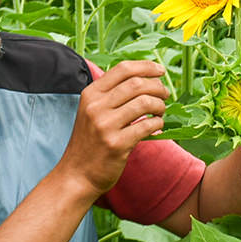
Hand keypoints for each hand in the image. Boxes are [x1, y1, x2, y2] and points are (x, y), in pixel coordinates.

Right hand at [59, 60, 167, 198]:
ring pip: (145, 102)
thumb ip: (111, 94)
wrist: (76, 175)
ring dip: (160, 106)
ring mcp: (105, 125)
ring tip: (160, 112)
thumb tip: (145, 78)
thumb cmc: (89, 142)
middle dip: (157, 87)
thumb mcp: (91, 111)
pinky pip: (147, 125)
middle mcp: (96, 106)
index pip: (123, 69)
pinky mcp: (116, 144)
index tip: (160, 71)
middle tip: (164, 96)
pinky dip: (158, 123)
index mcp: (91, 94)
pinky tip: (156, 126)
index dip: (146, 67)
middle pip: (137, 83)